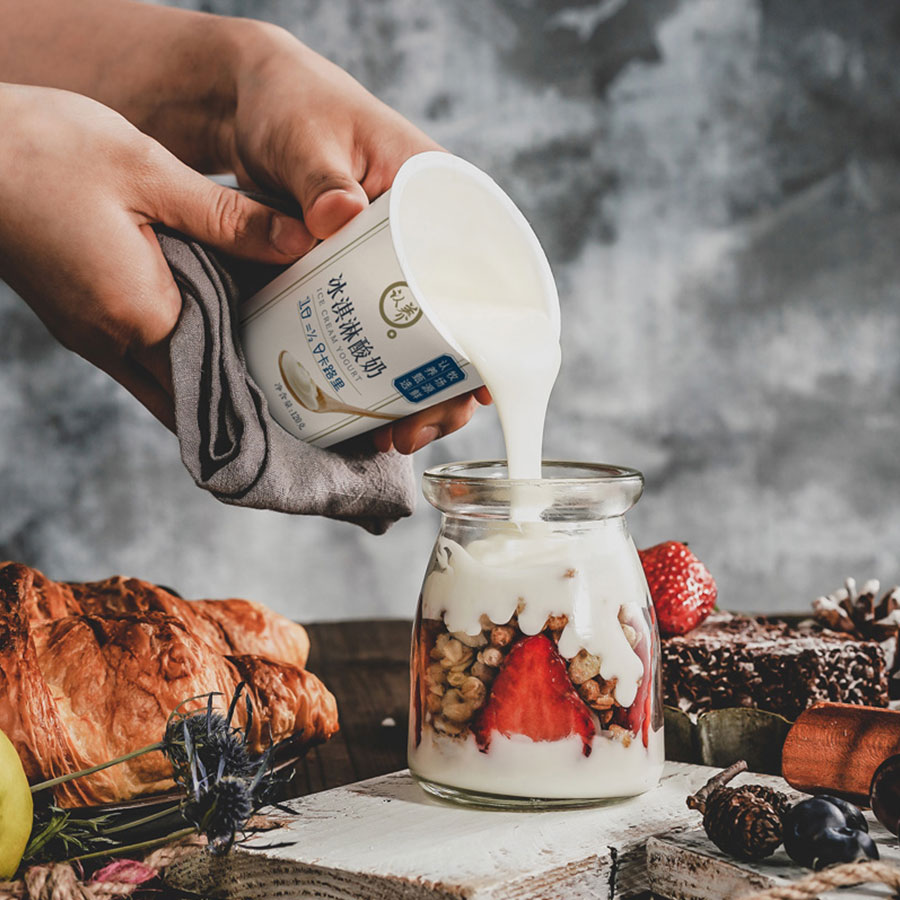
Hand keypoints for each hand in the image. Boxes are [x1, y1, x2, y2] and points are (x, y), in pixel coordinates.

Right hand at [0, 83, 313, 428]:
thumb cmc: (42, 149)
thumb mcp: (149, 172)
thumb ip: (229, 219)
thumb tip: (300, 244)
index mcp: (140, 314)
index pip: (220, 375)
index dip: (266, 384)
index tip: (307, 391)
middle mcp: (113, 340)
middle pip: (196, 385)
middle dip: (243, 385)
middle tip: (298, 377)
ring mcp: (90, 335)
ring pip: (167, 375)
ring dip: (212, 370)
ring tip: (266, 353)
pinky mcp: (77, 318)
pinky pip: (142, 355)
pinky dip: (180, 351)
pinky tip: (212, 324)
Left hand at [219, 22, 490, 453]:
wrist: (249, 109)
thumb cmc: (293, 105)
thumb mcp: (308, 136)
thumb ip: (321, 174)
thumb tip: (340, 215)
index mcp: (443, 199)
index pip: (497, 275)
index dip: (502, 341)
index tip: (484, 391)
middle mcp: (430, 240)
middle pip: (464, 325)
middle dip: (450, 387)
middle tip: (420, 428)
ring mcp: (396, 267)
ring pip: (426, 342)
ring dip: (416, 395)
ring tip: (392, 437)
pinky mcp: (362, 284)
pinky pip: (383, 338)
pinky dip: (381, 379)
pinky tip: (367, 416)